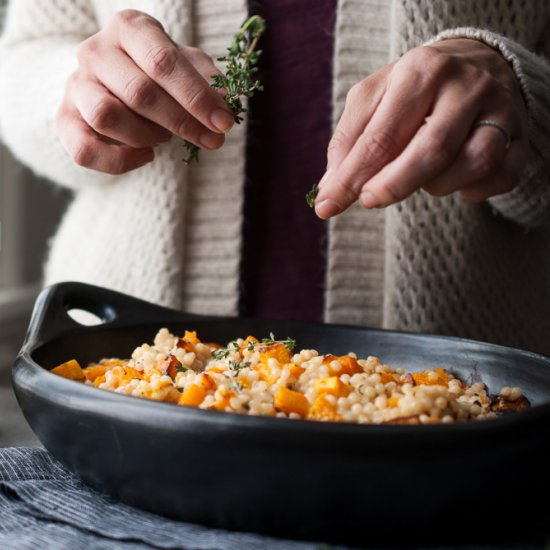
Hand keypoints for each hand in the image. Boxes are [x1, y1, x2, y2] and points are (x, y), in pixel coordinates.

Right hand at [55, 10, 234, 173]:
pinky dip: (120, 161)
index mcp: (130, 28)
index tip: (224, 123)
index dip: (197, 97)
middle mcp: (96, 51)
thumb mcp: (188, 66)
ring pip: (107, 116)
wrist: (114, 81)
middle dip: (183, 123)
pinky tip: (146, 155)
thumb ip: (207, 80)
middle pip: (139, 92)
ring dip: (147, 135)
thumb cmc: (159, 73)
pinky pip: (84, 150)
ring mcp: (76, 85)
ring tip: (165, 137)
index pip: (164, 62)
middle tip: (213, 141)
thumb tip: (226, 104)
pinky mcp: (65, 119)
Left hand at [315, 38, 528, 217]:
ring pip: (471, 166)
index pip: (382, 137)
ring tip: (420, 176)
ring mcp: (501, 111)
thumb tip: (330, 187)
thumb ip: (349, 140)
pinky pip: (501, 177)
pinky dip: (472, 190)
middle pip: (430, 151)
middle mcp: (467, 86)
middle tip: (370, 200)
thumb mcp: (373, 99)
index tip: (328, 205)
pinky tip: (454, 180)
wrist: (475, 65)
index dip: (352, 178)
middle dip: (393, 186)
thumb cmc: (413, 89)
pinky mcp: (520, 137)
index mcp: (422, 70)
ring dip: (437, 186)